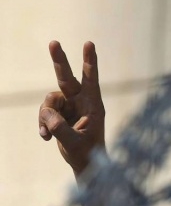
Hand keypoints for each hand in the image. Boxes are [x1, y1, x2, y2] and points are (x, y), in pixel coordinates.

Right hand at [38, 41, 105, 174]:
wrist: (85, 163)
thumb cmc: (88, 153)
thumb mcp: (75, 142)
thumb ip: (60, 128)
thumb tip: (47, 114)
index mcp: (93, 105)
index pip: (91, 79)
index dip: (90, 62)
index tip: (89, 44)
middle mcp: (81, 102)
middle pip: (66, 78)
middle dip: (59, 60)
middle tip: (54, 42)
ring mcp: (69, 106)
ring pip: (49, 100)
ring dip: (45, 116)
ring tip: (48, 133)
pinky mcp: (59, 114)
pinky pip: (45, 112)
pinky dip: (43, 124)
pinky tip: (46, 137)